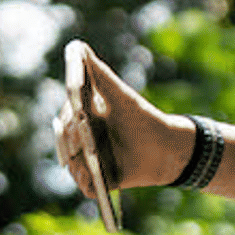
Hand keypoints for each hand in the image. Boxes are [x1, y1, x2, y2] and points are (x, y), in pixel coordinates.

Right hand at [55, 42, 184, 190]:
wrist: (167, 149)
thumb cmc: (143, 118)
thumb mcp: (121, 96)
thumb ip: (99, 74)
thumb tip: (77, 47)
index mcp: (81, 121)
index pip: (67, 120)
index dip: (69, 118)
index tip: (77, 111)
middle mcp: (81, 143)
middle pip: (68, 145)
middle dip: (73, 142)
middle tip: (81, 140)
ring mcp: (89, 163)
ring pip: (74, 166)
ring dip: (78, 166)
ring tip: (86, 166)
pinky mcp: (101, 182)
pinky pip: (87, 187)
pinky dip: (88, 184)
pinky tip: (93, 180)